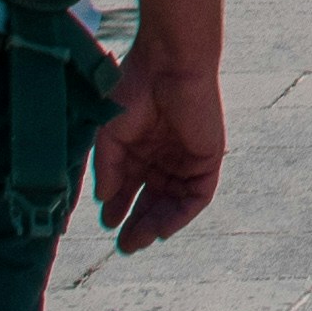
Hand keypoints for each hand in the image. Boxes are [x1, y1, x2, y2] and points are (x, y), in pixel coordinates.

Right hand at [89, 48, 226, 252]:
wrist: (169, 64)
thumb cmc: (135, 90)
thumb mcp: (110, 135)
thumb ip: (108, 168)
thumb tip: (104, 200)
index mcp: (140, 148)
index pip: (131, 187)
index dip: (119, 207)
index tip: (107, 222)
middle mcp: (164, 156)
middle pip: (153, 199)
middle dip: (138, 224)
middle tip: (124, 246)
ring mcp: (186, 158)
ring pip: (173, 202)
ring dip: (156, 224)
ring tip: (137, 241)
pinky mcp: (208, 158)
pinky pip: (197, 195)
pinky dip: (181, 214)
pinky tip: (162, 229)